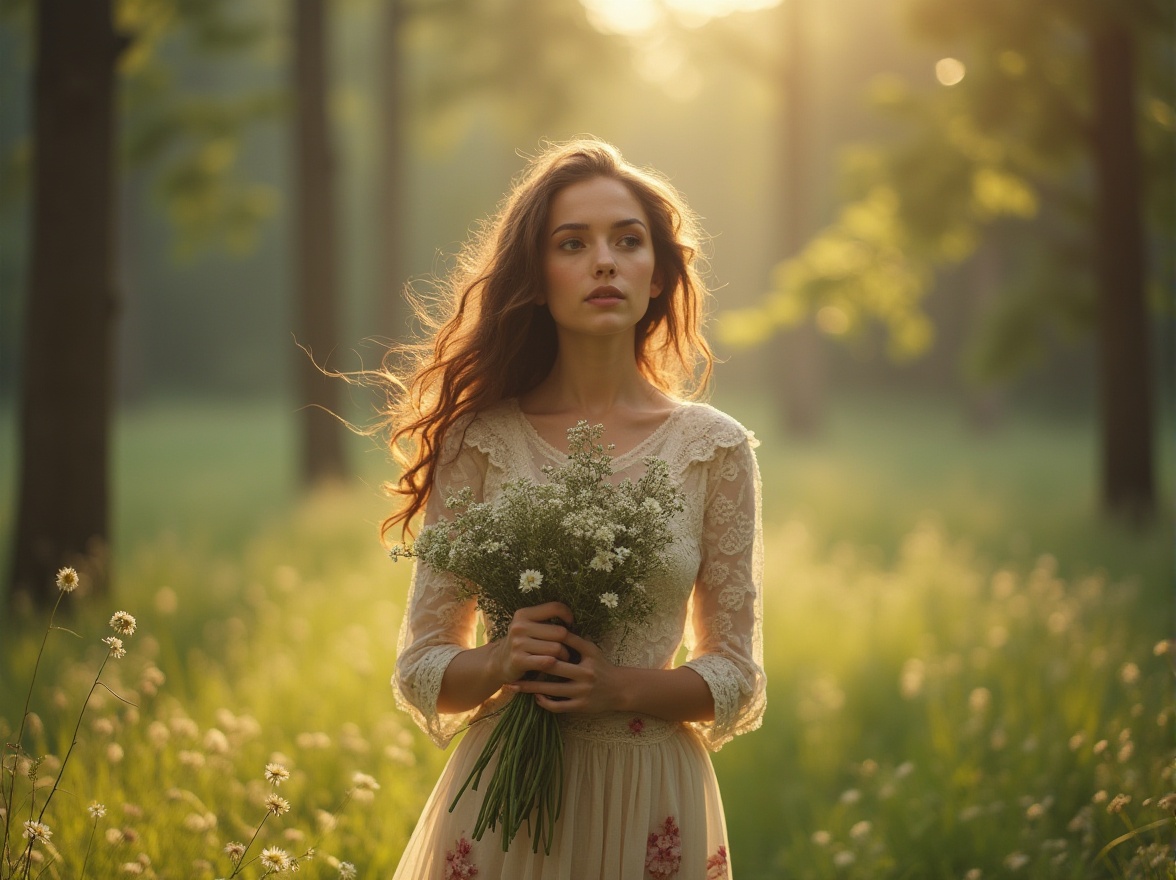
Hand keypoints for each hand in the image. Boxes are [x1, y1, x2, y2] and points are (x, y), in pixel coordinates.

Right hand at [492, 602, 573, 684]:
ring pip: (556, 648)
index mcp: (523, 614)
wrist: (498, 663)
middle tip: (569, 647)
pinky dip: (555, 664)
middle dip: (569, 642)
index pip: (554, 607)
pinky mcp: (519, 660)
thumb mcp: (528, 626)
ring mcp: (518, 644)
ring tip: (563, 658)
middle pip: (560, 631)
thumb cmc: (522, 643)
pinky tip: (555, 665)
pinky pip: (547, 661)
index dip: (568, 615)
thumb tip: (574, 619)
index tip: (570, 624)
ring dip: (564, 655)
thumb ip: (546, 620)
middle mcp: (519, 626)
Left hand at [507, 631, 622, 714]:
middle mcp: (585, 676)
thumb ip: (573, 640)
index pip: (561, 650)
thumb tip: (553, 627)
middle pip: (553, 670)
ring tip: (516, 686)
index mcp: (586, 659)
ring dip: (532, 688)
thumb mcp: (591, 650)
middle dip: (532, 668)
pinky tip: (535, 698)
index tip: (524, 646)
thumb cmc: (601, 666)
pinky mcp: (580, 707)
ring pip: (552, 690)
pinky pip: (559, 706)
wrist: (620, 689)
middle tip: (514, 666)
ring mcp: (582, 693)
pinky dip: (545, 703)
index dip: (542, 648)